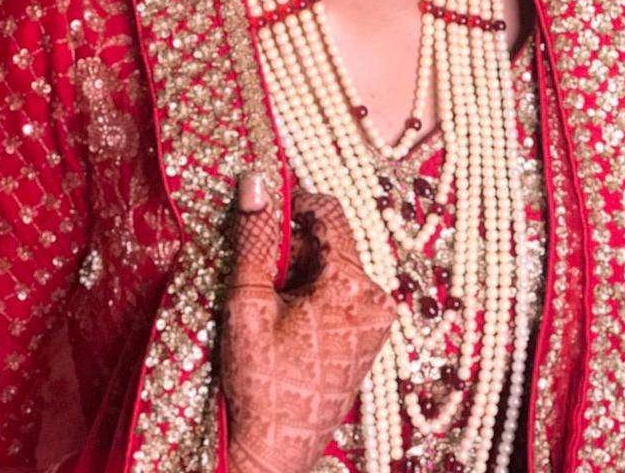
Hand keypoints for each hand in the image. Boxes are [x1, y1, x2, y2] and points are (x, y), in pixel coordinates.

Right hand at [222, 173, 396, 472]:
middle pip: (328, 244)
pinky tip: (284, 327)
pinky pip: (339, 297)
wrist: (274, 451)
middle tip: (255, 278)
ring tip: (266, 310)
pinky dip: (311, 298)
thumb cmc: (260, 382)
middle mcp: (376, 299)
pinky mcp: (368, 341)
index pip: (328, 212)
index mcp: (352, 284)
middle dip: (289, 251)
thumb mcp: (249, 302)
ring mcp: (376, 323)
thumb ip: (254, 237)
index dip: (293, 204)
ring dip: (297, 276)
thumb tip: (255, 179)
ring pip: (331, 270)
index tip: (263, 212)